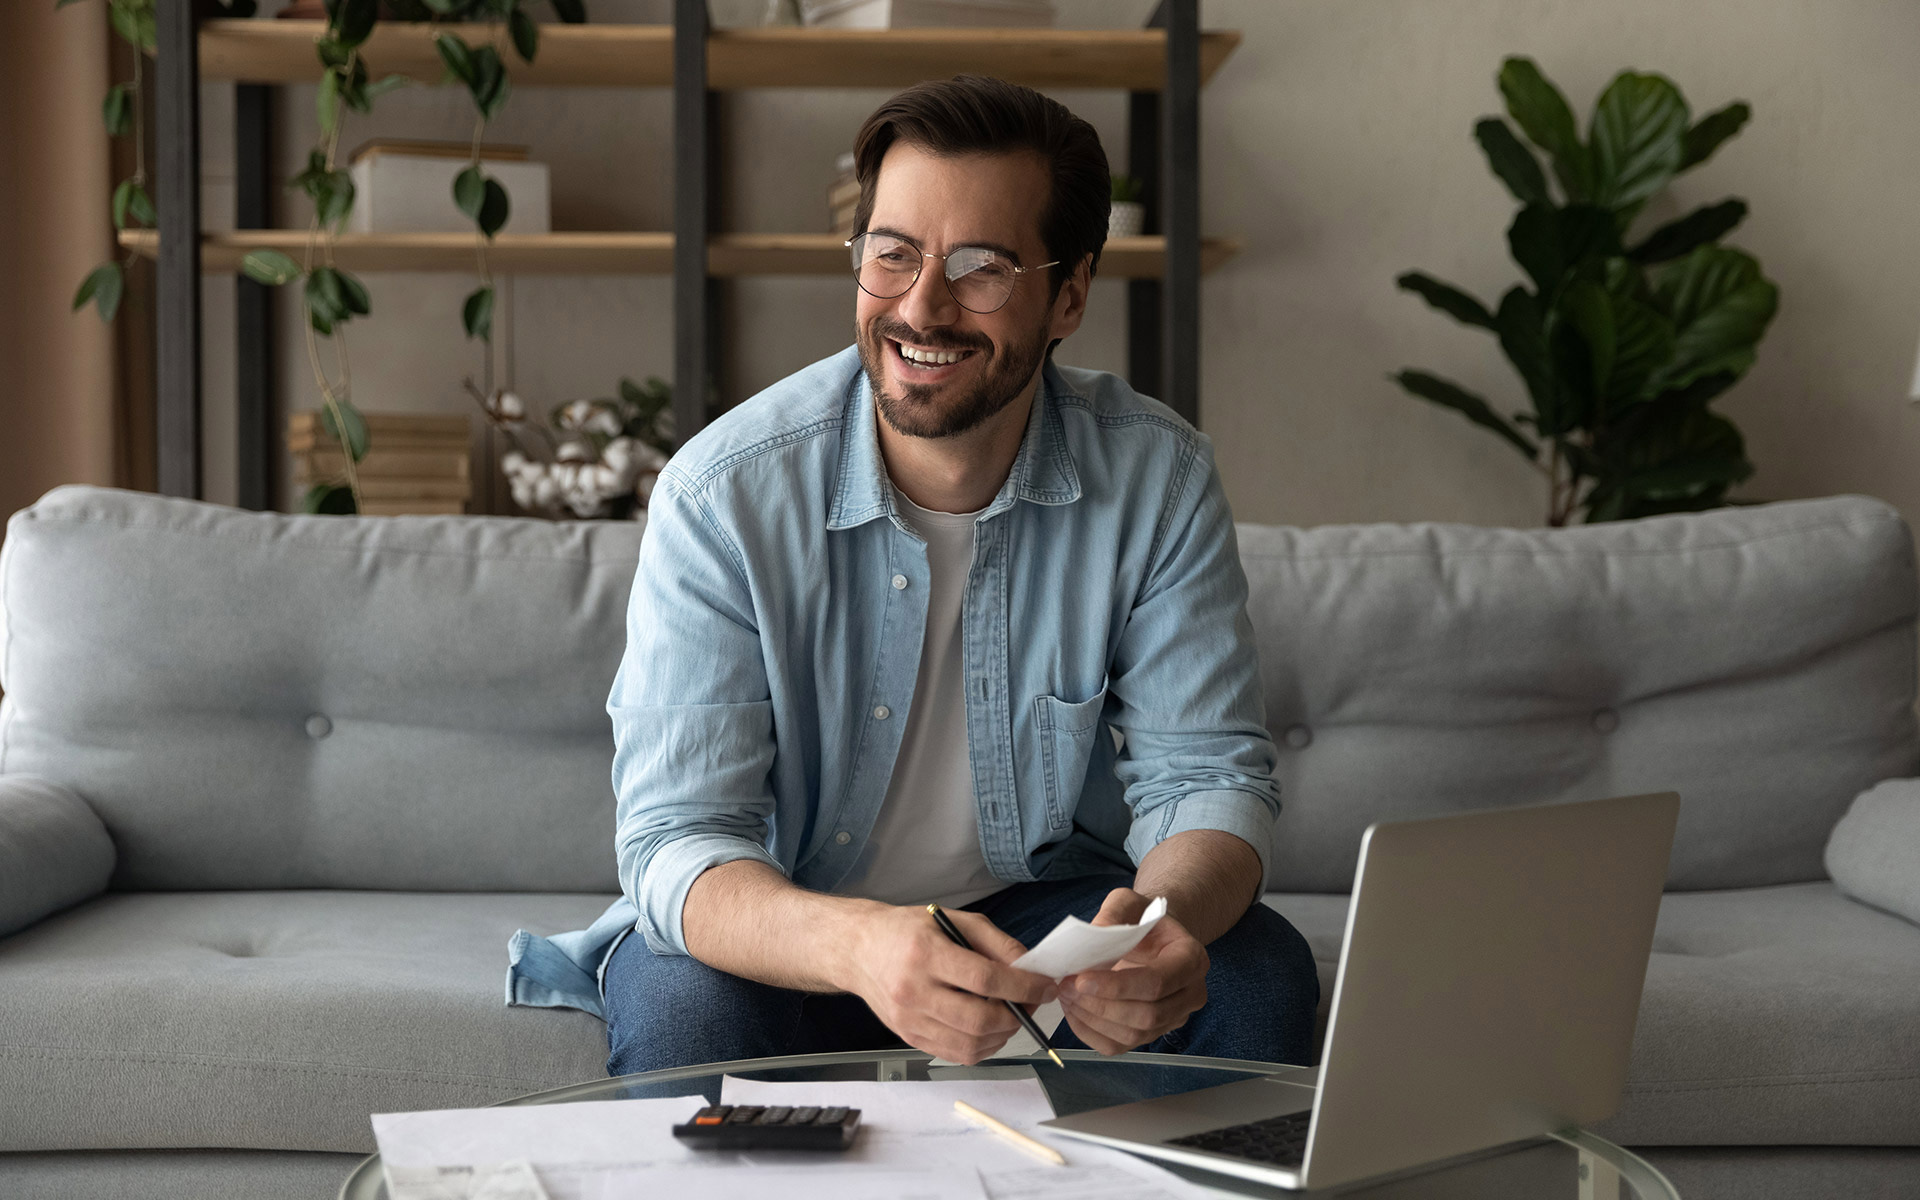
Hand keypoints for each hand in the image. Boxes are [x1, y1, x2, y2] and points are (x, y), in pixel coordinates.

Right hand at [845, 904, 1056, 1064]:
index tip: (1046, 986)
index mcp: (925, 953)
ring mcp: (909, 1019)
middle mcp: (913, 990)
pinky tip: (989, 1028)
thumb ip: (996, 943)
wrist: (859, 949)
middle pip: (978, 1020)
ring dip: (1002, 1035)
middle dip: (1017, 1017)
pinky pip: (955, 1054)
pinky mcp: (908, 1037)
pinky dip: (982, 1047)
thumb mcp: (954, 920)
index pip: (984, 979)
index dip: (1023, 987)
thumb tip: (1031, 968)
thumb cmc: (907, 930)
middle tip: (1030, 1004)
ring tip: (1010, 1015)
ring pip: (970, 1045)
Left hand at [1058, 887, 1208, 1054]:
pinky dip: (1091, 1033)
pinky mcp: (1153, 1034)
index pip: (1157, 982)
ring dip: (1093, 1019)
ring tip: (1066, 995)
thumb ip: (1112, 913)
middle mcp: (1191, 994)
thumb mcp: (1127, 902)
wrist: (1152, 935)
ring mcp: (1174, 1018)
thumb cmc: (1141, 917)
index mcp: (1191, 959)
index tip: (1082, 979)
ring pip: (1134, 1035)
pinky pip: (1121, 1046)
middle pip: (1147, 1015)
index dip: (1118, 986)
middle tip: (1066, 986)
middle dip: (1101, 1005)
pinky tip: (1074, 1011)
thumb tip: (1092, 937)